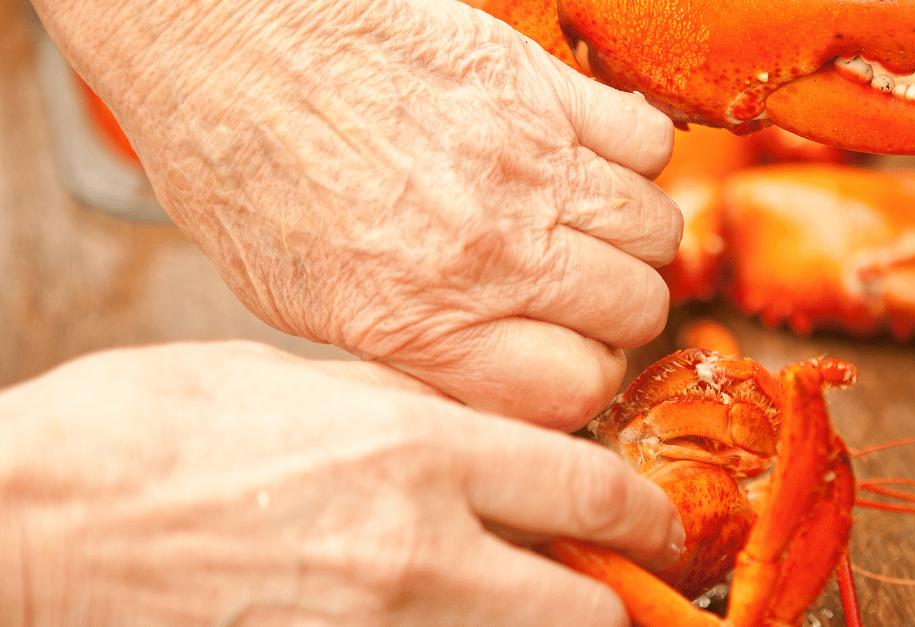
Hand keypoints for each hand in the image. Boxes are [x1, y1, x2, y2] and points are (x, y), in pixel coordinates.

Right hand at [0, 342, 684, 626]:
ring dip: (538, 625)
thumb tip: (496, 441)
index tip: (658, 527)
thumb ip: (420, 414)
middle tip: (607, 583)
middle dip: (609, 600)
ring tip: (519, 595)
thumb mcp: (304, 382)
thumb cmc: (151, 430)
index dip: (645, 518)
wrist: (34, 520)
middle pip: (583, 610)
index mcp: (418, 453)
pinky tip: (435, 608)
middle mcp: (415, 551)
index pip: (589, 495)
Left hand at [33, 0, 680, 428]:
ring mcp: (526, 165)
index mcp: (423, 319)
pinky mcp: (539, 88)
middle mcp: (490, 250)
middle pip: (635, 312)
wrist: (229, 41)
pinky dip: (636, 159)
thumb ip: (409, 349)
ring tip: (587, 226)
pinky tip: (589, 160)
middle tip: (580, 293)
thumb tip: (487, 376)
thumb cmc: (245, 162)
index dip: (581, 382)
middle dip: (615, 316)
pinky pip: (650, 142)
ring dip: (633, 242)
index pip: (574, 390)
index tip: (567, 360)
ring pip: (658, 231)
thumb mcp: (300, 301)